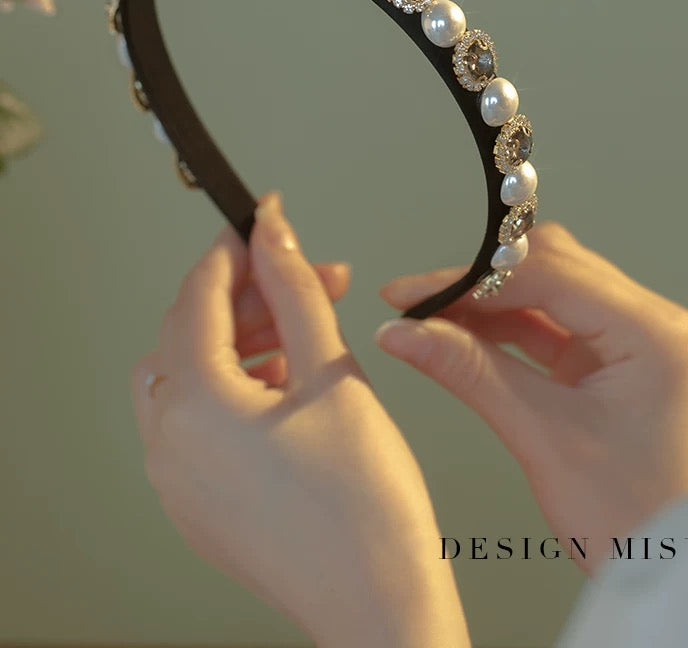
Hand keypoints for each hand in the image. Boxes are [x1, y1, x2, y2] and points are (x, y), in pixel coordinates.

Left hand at [130, 190, 470, 647]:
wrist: (378, 605)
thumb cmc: (364, 505)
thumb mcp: (332, 371)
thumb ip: (296, 290)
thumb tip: (273, 233)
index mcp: (194, 405)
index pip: (199, 296)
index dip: (236, 250)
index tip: (265, 222)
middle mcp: (169, 444)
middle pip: (190, 335)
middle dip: (249, 297)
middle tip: (306, 279)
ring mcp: (178, 480)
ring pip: (191, 378)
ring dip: (242, 342)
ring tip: (304, 334)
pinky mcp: (198, 504)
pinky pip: (198, 424)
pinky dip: (234, 388)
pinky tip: (287, 383)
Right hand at [375, 220, 687, 573]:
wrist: (663, 567)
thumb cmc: (627, 517)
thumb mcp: (541, 438)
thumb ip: (471, 372)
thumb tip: (401, 331)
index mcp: (650, 332)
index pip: (549, 274)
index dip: (473, 278)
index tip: (409, 292)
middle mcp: (646, 322)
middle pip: (549, 268)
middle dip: (477, 282)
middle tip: (414, 301)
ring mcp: (629, 338)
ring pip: (544, 292)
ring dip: (484, 303)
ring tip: (426, 319)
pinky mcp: (608, 358)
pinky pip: (547, 324)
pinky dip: (501, 328)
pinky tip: (457, 334)